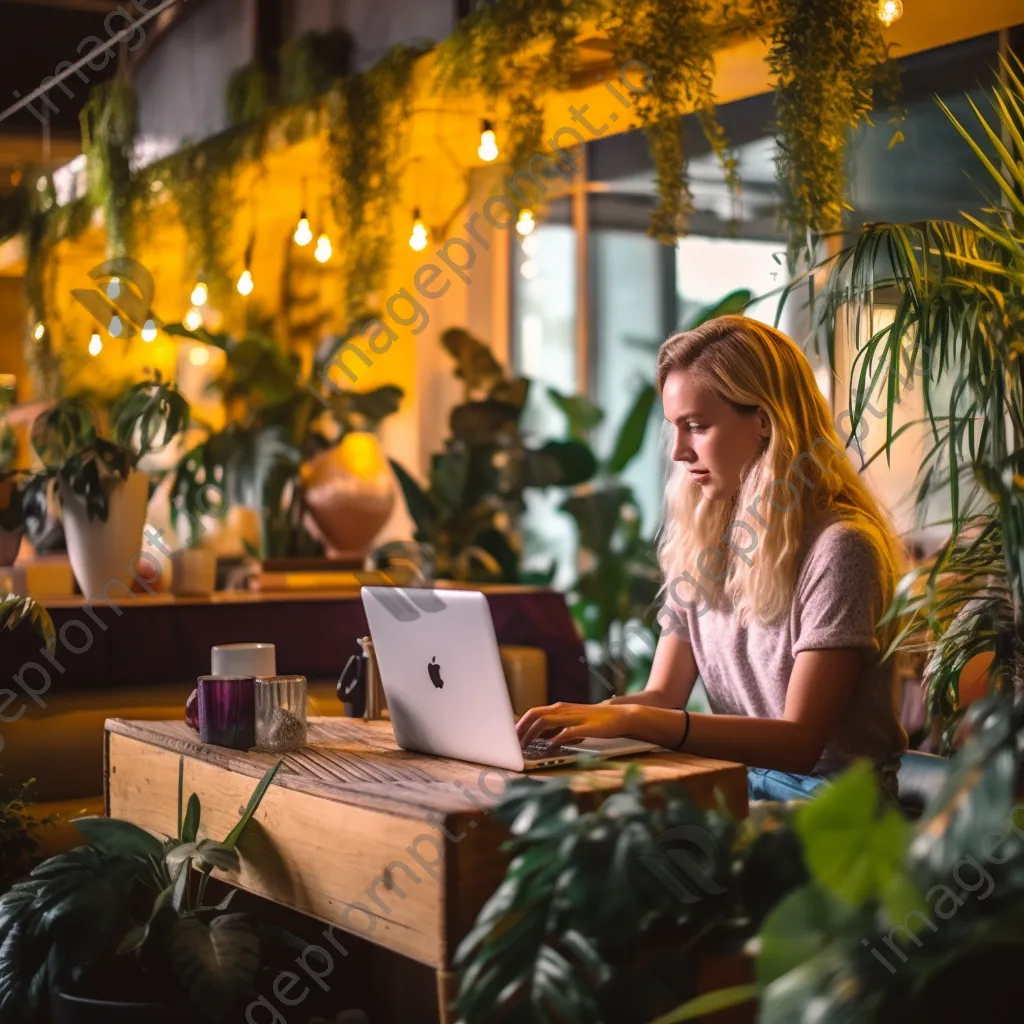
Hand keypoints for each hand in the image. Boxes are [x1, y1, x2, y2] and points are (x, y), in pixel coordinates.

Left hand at [516, 701, 635, 747]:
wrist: (621, 716)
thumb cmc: (595, 721)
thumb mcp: (573, 721)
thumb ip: (558, 727)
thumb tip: (541, 737)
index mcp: (560, 708)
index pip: (533, 712)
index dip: (519, 723)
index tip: (509, 735)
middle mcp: (564, 710)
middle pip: (535, 715)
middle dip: (520, 728)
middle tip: (511, 743)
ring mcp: (574, 717)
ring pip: (546, 721)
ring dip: (532, 734)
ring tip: (524, 747)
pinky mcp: (585, 727)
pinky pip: (567, 732)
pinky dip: (555, 739)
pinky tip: (549, 746)